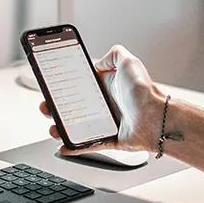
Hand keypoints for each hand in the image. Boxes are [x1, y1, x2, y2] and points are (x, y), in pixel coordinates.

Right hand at [40, 45, 165, 155]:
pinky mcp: (109, 139)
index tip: (50, 86)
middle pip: (73, 107)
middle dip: (55, 107)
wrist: (157, 118)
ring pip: (76, 128)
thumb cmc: (145, 92)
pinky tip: (63, 146)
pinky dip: (74, 148)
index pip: (79, 86)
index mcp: (106, 88)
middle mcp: (105, 105)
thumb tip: (98, 60)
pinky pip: (88, 145)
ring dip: (60, 129)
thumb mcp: (129, 62)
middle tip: (46, 106)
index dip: (63, 86)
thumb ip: (114, 55)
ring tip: (52, 127)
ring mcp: (106, 123)